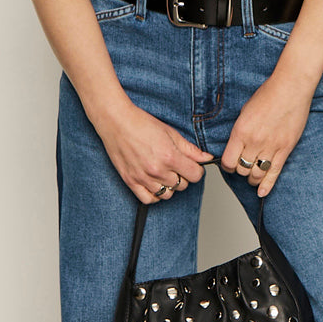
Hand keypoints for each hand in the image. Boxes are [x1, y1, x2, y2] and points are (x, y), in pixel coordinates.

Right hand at [95, 98, 215, 205]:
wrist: (116, 122)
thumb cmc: (141, 124)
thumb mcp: (171, 133)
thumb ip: (190, 149)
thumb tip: (206, 158)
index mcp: (169, 156)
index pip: (195, 175)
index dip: (196, 170)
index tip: (192, 165)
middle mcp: (157, 170)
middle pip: (182, 185)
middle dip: (183, 176)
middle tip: (176, 165)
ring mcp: (143, 177)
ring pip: (167, 194)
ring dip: (170, 185)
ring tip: (164, 173)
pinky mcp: (130, 181)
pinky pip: (149, 199)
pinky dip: (155, 195)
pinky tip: (155, 184)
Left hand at [221, 68, 316, 197]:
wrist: (291, 89)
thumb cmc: (268, 95)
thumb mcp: (245, 112)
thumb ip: (240, 131)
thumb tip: (236, 146)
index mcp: (241, 132)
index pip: (228, 161)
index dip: (227, 165)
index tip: (229, 164)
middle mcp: (254, 142)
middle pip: (241, 169)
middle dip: (240, 170)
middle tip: (242, 167)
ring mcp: (271, 147)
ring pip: (256, 174)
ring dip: (252, 179)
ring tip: (252, 178)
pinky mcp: (285, 150)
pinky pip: (274, 173)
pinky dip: (267, 185)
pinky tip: (262, 192)